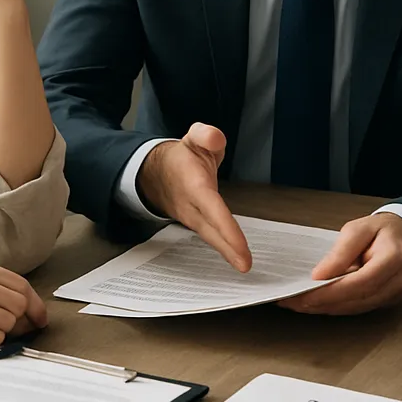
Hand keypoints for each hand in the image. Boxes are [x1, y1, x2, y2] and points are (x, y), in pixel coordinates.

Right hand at [137, 123, 251, 271]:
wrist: (155, 173)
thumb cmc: (182, 157)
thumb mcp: (194, 137)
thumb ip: (206, 135)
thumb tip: (215, 139)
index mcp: (194, 185)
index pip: (211, 207)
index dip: (225, 226)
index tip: (239, 243)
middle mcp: (192, 206)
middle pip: (211, 230)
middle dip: (227, 248)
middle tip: (245, 265)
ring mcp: (193, 218)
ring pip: (211, 238)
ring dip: (227, 252)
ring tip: (244, 266)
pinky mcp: (197, 224)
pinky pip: (212, 238)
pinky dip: (224, 249)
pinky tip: (236, 259)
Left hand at [280, 212, 401, 314]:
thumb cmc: (381, 230)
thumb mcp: (358, 229)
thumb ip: (340, 252)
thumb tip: (320, 275)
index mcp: (394, 258)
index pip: (361, 282)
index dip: (332, 291)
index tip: (306, 294)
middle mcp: (398, 281)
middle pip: (356, 299)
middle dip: (322, 302)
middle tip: (293, 300)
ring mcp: (394, 295)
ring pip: (355, 308)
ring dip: (325, 307)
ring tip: (298, 302)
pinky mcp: (386, 302)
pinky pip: (358, 308)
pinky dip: (335, 306)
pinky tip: (316, 302)